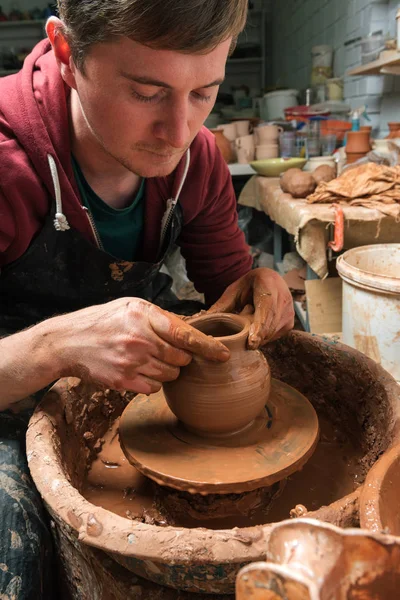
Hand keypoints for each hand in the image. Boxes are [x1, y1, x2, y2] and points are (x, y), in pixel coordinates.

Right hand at [49, 298, 229, 394]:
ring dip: (167, 370)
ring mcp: (132, 362)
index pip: (185, 335)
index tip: (224, 355)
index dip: (208, 347)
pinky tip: (138, 369)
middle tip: (165, 351)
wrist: (68, 342)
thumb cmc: (104, 321)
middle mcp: (140, 339)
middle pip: (182, 359)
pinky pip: (154, 387)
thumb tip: (193, 330)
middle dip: (180, 357)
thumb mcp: (132, 307)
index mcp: (145, 316)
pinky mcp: (124, 381)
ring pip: (171, 375)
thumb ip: (162, 318)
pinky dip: (152, 382)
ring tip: (147, 358)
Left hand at [207, 268, 293, 348]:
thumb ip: (220, 307)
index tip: (252, 343)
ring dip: (256, 338)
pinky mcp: (290, 323)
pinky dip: (262, 338)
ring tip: (246, 329)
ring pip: (271, 334)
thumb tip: (199, 321)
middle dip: (254, 338)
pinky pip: (274, 337)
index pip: (266, 308)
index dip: (259, 326)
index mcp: (268, 283)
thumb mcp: (233, 292)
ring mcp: (289, 311)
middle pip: (269, 325)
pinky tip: (254, 330)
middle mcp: (284, 297)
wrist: (269, 281)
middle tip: (238, 345)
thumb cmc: (247, 287)